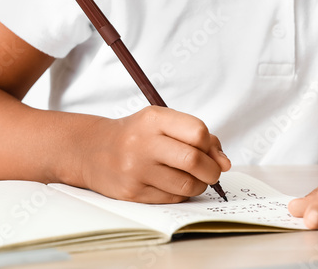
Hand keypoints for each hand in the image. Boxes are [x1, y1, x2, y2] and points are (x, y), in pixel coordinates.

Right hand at [79, 106, 230, 202]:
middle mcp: (143, 143)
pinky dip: (181, 194)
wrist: (93, 150)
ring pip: (186, 185)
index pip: (197, 132)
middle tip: (211, 172)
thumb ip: (196, 136)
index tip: (208, 151)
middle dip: (211, 170)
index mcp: (154, 119)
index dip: (211, 145)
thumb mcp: (163, 123)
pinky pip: (172, 199)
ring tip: (194, 179)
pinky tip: (174, 184)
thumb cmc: (137, 135)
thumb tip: (224, 162)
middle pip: (194, 160)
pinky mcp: (132, 193)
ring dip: (199, 185)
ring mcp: (136, 170)